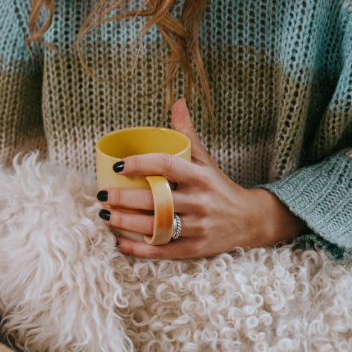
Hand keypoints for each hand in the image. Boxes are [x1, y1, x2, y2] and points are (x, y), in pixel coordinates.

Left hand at [100, 97, 305, 257]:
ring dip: (124, 223)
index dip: (139, 164)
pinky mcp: (194, 248)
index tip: (116, 167)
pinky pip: (161, 249)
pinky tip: (119, 241)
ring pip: (154, 226)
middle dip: (123, 198)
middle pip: (155, 200)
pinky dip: (137, 248)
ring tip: (104, 215)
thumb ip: (187, 134)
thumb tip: (177, 102)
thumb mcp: (205, 160)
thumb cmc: (218, 186)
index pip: (166, 165)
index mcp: (200, 176)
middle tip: (101, 195)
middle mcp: (199, 201)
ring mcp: (197, 227)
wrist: (250, 219)